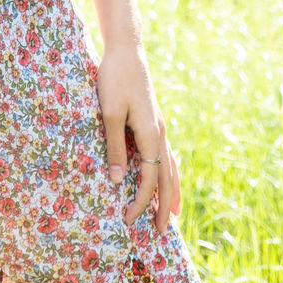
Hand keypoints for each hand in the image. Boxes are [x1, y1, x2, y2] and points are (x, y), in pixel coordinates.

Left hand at [95, 41, 181, 234]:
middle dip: (164, 206)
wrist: (126, 50)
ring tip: (172, 213)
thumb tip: (120, 181)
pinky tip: (166, 175)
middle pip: (167, 177)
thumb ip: (115, 146)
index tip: (129, 219)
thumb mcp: (109, 112)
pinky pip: (165, 153)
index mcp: (151, 133)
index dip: (141, 201)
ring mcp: (159, 125)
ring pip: (170, 165)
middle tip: (163, 233)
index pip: (150, 178)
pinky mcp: (153, 119)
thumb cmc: (114, 78)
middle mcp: (160, 132)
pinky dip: (168, 171)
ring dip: (170, 191)